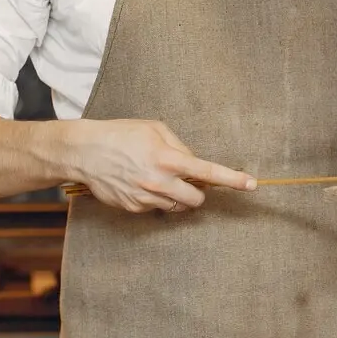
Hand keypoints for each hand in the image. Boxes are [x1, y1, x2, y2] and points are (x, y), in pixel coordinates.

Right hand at [59, 119, 255, 212]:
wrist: (84, 152)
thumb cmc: (121, 134)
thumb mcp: (153, 129)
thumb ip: (179, 146)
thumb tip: (194, 163)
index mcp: (168, 158)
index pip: (208, 172)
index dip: (232, 179)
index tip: (252, 185)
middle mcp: (159, 182)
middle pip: (197, 199)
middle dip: (196, 191)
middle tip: (185, 179)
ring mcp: (146, 198)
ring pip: (177, 207)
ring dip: (176, 196)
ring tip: (156, 178)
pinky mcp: (133, 208)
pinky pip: (156, 208)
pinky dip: (155, 199)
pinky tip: (139, 183)